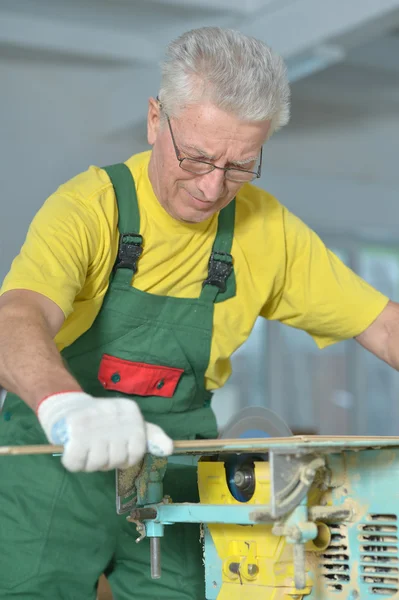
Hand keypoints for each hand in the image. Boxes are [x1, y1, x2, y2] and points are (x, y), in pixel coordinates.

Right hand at [37, 391, 172, 471]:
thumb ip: (151, 437)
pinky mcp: (73, 429)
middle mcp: (114, 413)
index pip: (137, 452)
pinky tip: (74, 451)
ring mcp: (94, 421)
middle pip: (117, 460)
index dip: (125, 458)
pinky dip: (74, 462)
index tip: (115, 449)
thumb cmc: (104, 420)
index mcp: (130, 411)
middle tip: (98, 449)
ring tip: (86, 449)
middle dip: (106, 461)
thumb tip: (170, 449)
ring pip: (97, 463)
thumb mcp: (130, 424)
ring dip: (90, 463)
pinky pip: (77, 462)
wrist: (68, 406)